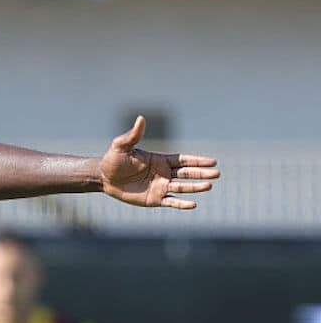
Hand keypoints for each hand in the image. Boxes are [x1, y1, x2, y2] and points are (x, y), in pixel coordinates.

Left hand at [100, 116, 218, 208]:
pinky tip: (193, 204)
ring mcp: (160, 187)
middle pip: (187, 173)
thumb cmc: (113, 160)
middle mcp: (164, 173)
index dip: (198, 160)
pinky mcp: (154, 199)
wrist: (103, 178)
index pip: (183, 160)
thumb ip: (133, 135)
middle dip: (202, 173)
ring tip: (209, 186)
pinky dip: (181, 204)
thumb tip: (141, 118)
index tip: (213, 161)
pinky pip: (171, 202)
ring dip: (195, 187)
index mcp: (160, 160)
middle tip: (217, 173)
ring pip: (182, 187)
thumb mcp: (122, 146)